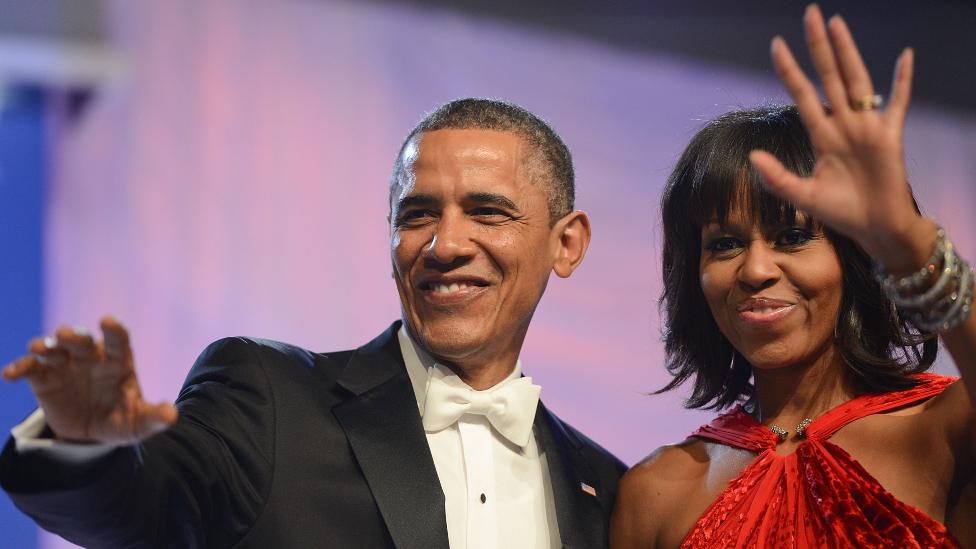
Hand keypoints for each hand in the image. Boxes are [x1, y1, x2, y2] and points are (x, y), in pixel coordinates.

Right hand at [3, 316, 177, 443]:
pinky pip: (30, 368)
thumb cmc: (121, 419)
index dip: (113, 330)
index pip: (118, 341)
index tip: (107, 321)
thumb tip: (172, 416)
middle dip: (74, 335)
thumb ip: (153, 417)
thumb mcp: (138, 423)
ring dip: (45, 344)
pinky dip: (19, 367)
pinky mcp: (44, 378)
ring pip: (54, 347)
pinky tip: (10, 374)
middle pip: (82, 339)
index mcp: (118, 362)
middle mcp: (91, 357)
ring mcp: (66, 365)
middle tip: (67, 336)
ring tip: (39, 349)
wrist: (92, 434)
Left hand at [749, 4, 935, 273]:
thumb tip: (753, 156)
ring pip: (856, 80)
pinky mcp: (890, 136)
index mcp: (821, 135)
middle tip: (809, 13)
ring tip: (837, 23)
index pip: (802, 93)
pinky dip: (902, 80)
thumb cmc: (841, 213)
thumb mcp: (802, 196)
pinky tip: (904, 56)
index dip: (789, 69)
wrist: (875, 229)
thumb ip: (777, 177)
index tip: (776, 44)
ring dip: (847, 51)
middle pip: (829, 76)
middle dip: (818, 46)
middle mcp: (843, 124)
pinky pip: (897, 103)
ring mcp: (867, 127)